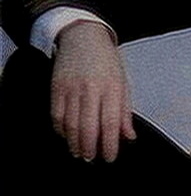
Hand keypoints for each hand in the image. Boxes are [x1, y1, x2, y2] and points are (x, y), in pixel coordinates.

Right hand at [51, 20, 135, 161]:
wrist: (83, 37)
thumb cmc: (106, 61)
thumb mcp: (123, 83)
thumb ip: (124, 111)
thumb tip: (128, 136)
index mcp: (112, 88)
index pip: (111, 123)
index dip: (109, 144)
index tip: (109, 156)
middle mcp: (91, 89)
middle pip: (87, 126)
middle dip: (89, 147)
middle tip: (91, 158)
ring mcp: (71, 88)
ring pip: (70, 124)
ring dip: (74, 142)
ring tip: (79, 152)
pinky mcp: (56, 88)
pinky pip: (56, 115)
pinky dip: (60, 130)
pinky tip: (66, 136)